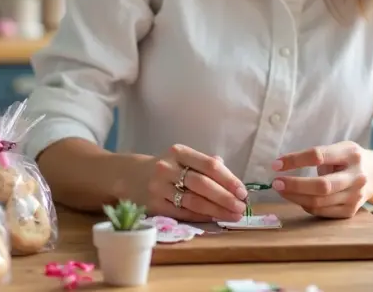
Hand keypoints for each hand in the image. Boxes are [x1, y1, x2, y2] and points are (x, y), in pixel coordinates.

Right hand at [131, 144, 247, 222]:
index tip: (243, 192)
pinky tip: (215, 219)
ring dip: (217, 210)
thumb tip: (234, 183)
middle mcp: (167, 167)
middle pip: (203, 184)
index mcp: (179, 152)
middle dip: (225, 197)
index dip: (229, 180)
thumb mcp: (183, 159)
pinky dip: (201, 216)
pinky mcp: (154, 205)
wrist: (130, 177)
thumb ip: (207, 166)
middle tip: (241, 208)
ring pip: (193, 201)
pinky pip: (183, 212)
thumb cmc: (166, 169)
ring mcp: (159, 187)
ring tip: (232, 215)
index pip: (209, 165)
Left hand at [271, 141, 372, 218]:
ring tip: (281, 190)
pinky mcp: (351, 211)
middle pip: (321, 185)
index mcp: (350, 154)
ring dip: (295, 197)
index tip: (276, 164)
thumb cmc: (349, 160)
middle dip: (294, 185)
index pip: (319, 156)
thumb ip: (318, 156)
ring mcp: (355, 196)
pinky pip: (322, 211)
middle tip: (275, 183)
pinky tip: (297, 198)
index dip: (295, 160)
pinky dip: (306, 205)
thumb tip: (283, 166)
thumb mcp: (339, 149)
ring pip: (319, 202)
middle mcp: (356, 176)